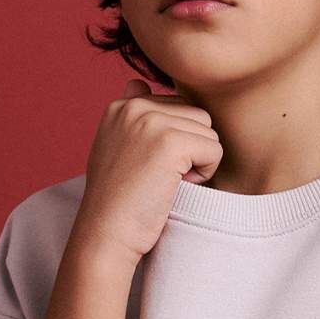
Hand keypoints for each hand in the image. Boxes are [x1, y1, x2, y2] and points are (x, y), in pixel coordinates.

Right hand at [72, 77, 222, 265]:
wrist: (105, 235)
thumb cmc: (115, 203)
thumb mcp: (115, 148)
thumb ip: (131, 118)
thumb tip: (137, 83)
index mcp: (121, 106)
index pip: (176, 107)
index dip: (173, 144)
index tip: (147, 169)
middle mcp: (134, 107)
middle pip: (196, 116)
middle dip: (190, 150)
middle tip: (161, 179)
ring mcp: (151, 122)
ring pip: (208, 131)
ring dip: (198, 161)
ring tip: (167, 183)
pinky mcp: (170, 142)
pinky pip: (214, 150)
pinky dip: (204, 174)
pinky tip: (177, 187)